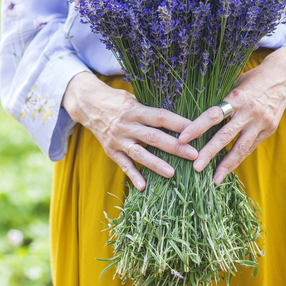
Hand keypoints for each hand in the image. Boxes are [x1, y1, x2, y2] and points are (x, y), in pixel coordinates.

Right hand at [62, 72, 198, 190]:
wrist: (88, 105)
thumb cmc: (117, 100)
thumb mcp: (133, 98)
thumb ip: (150, 111)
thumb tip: (177, 120)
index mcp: (134, 110)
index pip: (160, 117)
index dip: (179, 123)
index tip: (197, 130)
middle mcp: (126, 125)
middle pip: (153, 137)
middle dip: (175, 146)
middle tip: (194, 154)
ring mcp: (118, 139)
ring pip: (139, 153)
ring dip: (156, 164)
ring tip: (172, 173)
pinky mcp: (111, 151)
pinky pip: (123, 164)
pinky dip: (133, 176)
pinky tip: (143, 187)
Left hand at [177, 46, 285, 184]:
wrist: (284, 77)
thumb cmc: (252, 79)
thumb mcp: (234, 85)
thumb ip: (220, 102)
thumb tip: (196, 117)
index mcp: (236, 98)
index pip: (213, 115)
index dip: (197, 127)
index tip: (182, 139)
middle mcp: (249, 112)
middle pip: (226, 135)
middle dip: (209, 152)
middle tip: (196, 167)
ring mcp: (261, 123)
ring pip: (240, 147)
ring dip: (226, 165)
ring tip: (214, 179)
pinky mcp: (269, 130)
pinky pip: (250, 148)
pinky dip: (238, 159)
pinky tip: (227, 169)